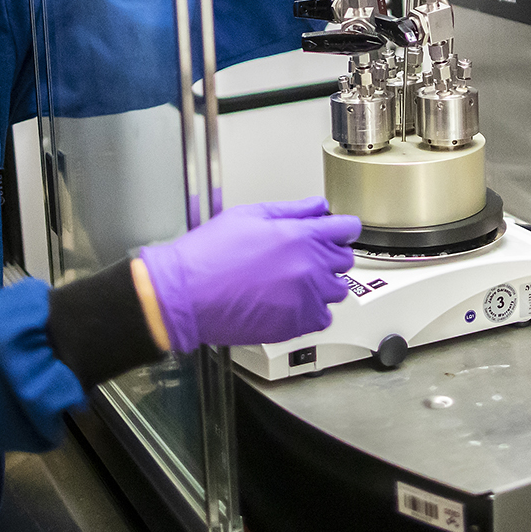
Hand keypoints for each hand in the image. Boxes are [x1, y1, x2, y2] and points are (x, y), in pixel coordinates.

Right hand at [136, 198, 362, 350]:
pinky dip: (313, 311)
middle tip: (305, 256)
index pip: (346, 228)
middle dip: (329, 254)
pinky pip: (323, 318)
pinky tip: (292, 302)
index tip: (337, 231)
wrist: (185, 294)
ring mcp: (305, 297)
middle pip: (344, 259)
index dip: (341, 228)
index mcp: (299, 235)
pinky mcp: (296, 324)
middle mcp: (309, 266)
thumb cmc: (208, 255)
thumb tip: (317, 207)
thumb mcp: (249, 216)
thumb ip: (291, 210)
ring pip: (336, 290)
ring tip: (295, 281)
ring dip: (323, 284)